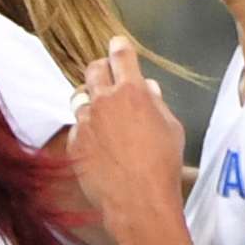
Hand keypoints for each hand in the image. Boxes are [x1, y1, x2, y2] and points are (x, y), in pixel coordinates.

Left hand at [74, 40, 186, 244]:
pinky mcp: (74, 142)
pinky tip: (97, 141)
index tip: (117, 44)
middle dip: (101, 68)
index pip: (121, 55)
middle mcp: (104, 101)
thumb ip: (155, 103)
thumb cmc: (162, 165)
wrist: (138, 200)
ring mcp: (85, 122)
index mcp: (132, 91)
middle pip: (93, 70)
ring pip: (80, 97)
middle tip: (107, 74)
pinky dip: (85, 128)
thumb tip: (147, 89)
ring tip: (100, 110)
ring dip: (90, 99)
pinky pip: (76, 126)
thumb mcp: (171, 127)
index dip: (119, 46)